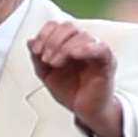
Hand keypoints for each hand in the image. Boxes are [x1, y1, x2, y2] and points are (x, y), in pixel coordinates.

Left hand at [28, 21, 123, 136]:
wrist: (85, 111)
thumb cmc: (70, 91)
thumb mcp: (47, 75)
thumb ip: (37, 58)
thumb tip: (30, 41)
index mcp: (69, 43)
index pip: (57, 25)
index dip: (44, 34)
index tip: (36, 50)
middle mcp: (83, 43)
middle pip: (69, 26)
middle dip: (52, 41)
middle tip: (46, 59)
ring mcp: (96, 51)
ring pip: (82, 36)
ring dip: (64, 48)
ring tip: (56, 64)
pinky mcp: (107, 62)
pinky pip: (101, 48)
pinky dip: (87, 48)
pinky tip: (75, 55)